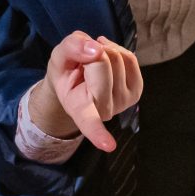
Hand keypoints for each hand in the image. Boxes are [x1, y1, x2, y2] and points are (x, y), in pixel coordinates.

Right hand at [26, 31, 142, 150]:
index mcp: (79, 109)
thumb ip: (70, 49)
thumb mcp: (58, 59)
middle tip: (83, 60)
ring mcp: (123, 103)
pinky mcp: (136, 91)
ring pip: (117, 57)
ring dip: (104, 49)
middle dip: (92, 51)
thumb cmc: (66, 73)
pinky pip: (130, 58)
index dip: (98, 134)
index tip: (108, 146)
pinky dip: (116, 50)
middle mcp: (104, 111)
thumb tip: (95, 49)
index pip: (89, 123)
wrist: (78, 78)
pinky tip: (106, 57)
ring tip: (92, 61)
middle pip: (102, 63)